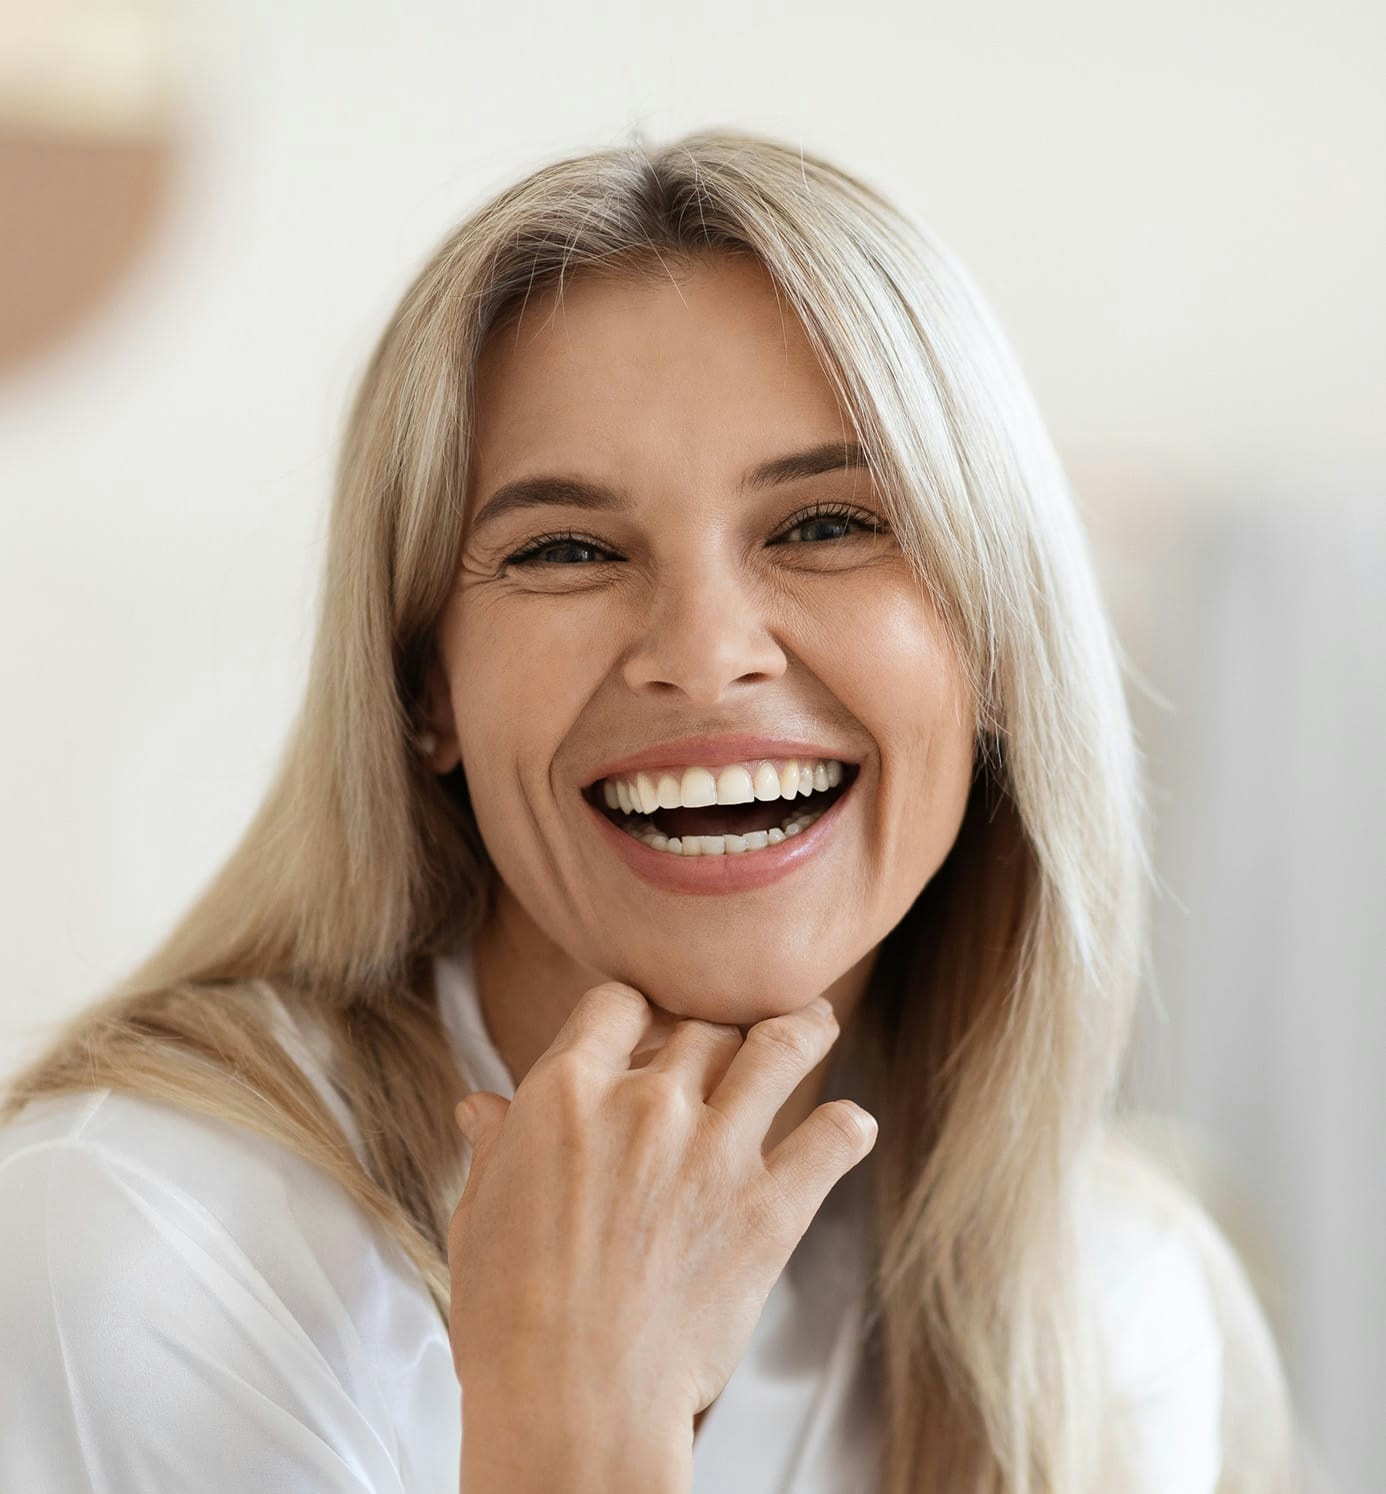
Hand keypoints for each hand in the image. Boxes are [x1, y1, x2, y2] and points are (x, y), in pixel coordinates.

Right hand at [447, 983, 876, 1437]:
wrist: (571, 1402)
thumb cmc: (509, 1317)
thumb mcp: (479, 1216)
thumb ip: (494, 1147)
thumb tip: (481, 1107)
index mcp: (568, 1091)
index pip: (617, 1002)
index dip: (635, 1010)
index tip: (647, 1026)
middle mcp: (647, 1102)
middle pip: (701, 1025)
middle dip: (712, 1029)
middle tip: (728, 1039)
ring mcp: (715, 1150)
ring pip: (778, 1049)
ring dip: (801, 1028)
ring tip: (815, 1021)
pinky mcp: (770, 1207)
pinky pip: (830, 1138)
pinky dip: (847, 1126)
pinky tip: (851, 1125)